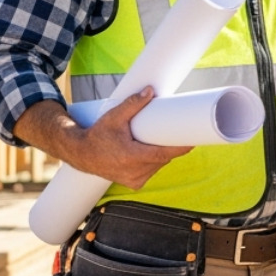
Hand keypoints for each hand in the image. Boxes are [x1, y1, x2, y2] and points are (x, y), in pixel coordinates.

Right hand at [63, 87, 193, 188]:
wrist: (81, 154)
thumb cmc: (97, 135)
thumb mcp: (114, 117)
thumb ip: (133, 104)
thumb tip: (150, 91)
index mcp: (132, 157)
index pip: (164, 154)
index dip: (181, 148)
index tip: (193, 140)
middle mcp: (134, 172)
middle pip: (163, 158)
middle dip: (169, 147)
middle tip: (174, 132)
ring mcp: (134, 180)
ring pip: (158, 166)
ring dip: (161, 155)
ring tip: (157, 141)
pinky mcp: (133, 184)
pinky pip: (151, 172)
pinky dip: (152, 163)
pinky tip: (149, 153)